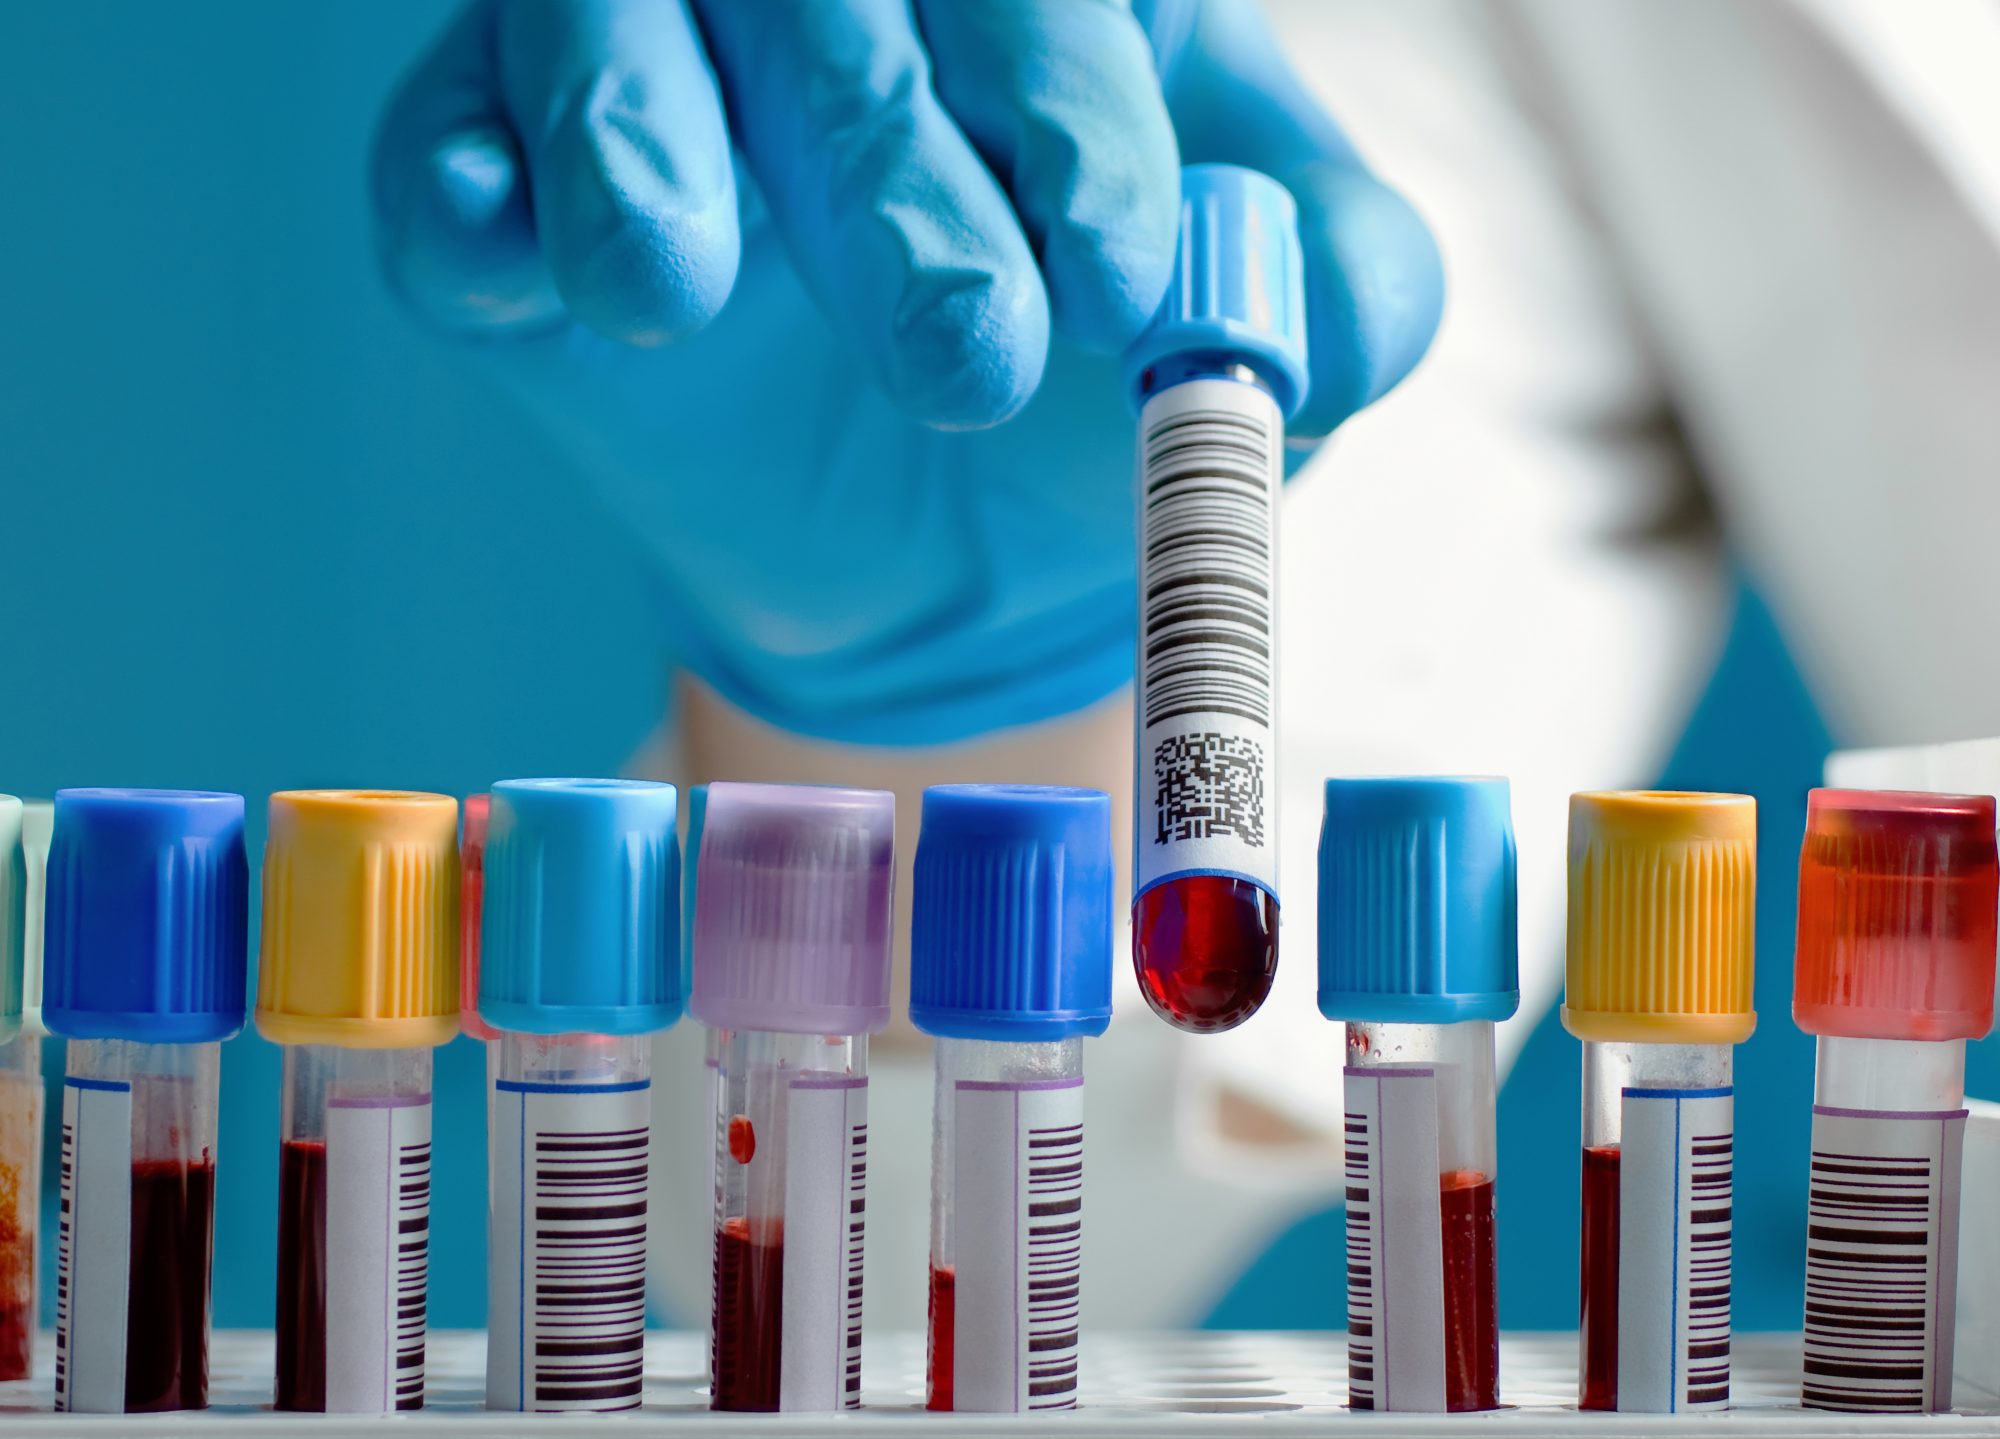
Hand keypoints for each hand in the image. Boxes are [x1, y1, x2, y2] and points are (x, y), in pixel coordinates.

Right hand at [371, 0, 1443, 743]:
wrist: (953, 558)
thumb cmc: (1110, 408)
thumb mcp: (1280, 358)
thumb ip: (1344, 301)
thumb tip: (1295, 307)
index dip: (1068, 99)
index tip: (1124, 282)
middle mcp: (826, 2)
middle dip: (885, 167)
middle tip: (964, 360)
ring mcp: (647, 73)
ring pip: (594, 24)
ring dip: (633, 140)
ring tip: (668, 298)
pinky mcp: (504, 191)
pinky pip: (441, 161)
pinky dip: (456, 204)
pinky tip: (495, 251)